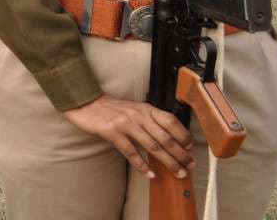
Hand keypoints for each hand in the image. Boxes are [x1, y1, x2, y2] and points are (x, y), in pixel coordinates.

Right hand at [62, 95, 193, 179]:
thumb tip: (167, 137)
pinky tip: (150, 174)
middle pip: (165, 137)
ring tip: (177, 172)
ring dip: (167, 161)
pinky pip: (131, 152)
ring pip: (152, 146)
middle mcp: (138, 115)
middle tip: (189, 165)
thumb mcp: (134, 109)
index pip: (170, 121)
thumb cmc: (111, 108)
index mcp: (146, 108)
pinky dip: (142, 165)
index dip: (183, 135)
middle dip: (180, 154)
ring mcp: (126, 124)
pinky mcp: (113, 133)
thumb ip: (149, 119)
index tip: (190, 148)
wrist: (86, 103)